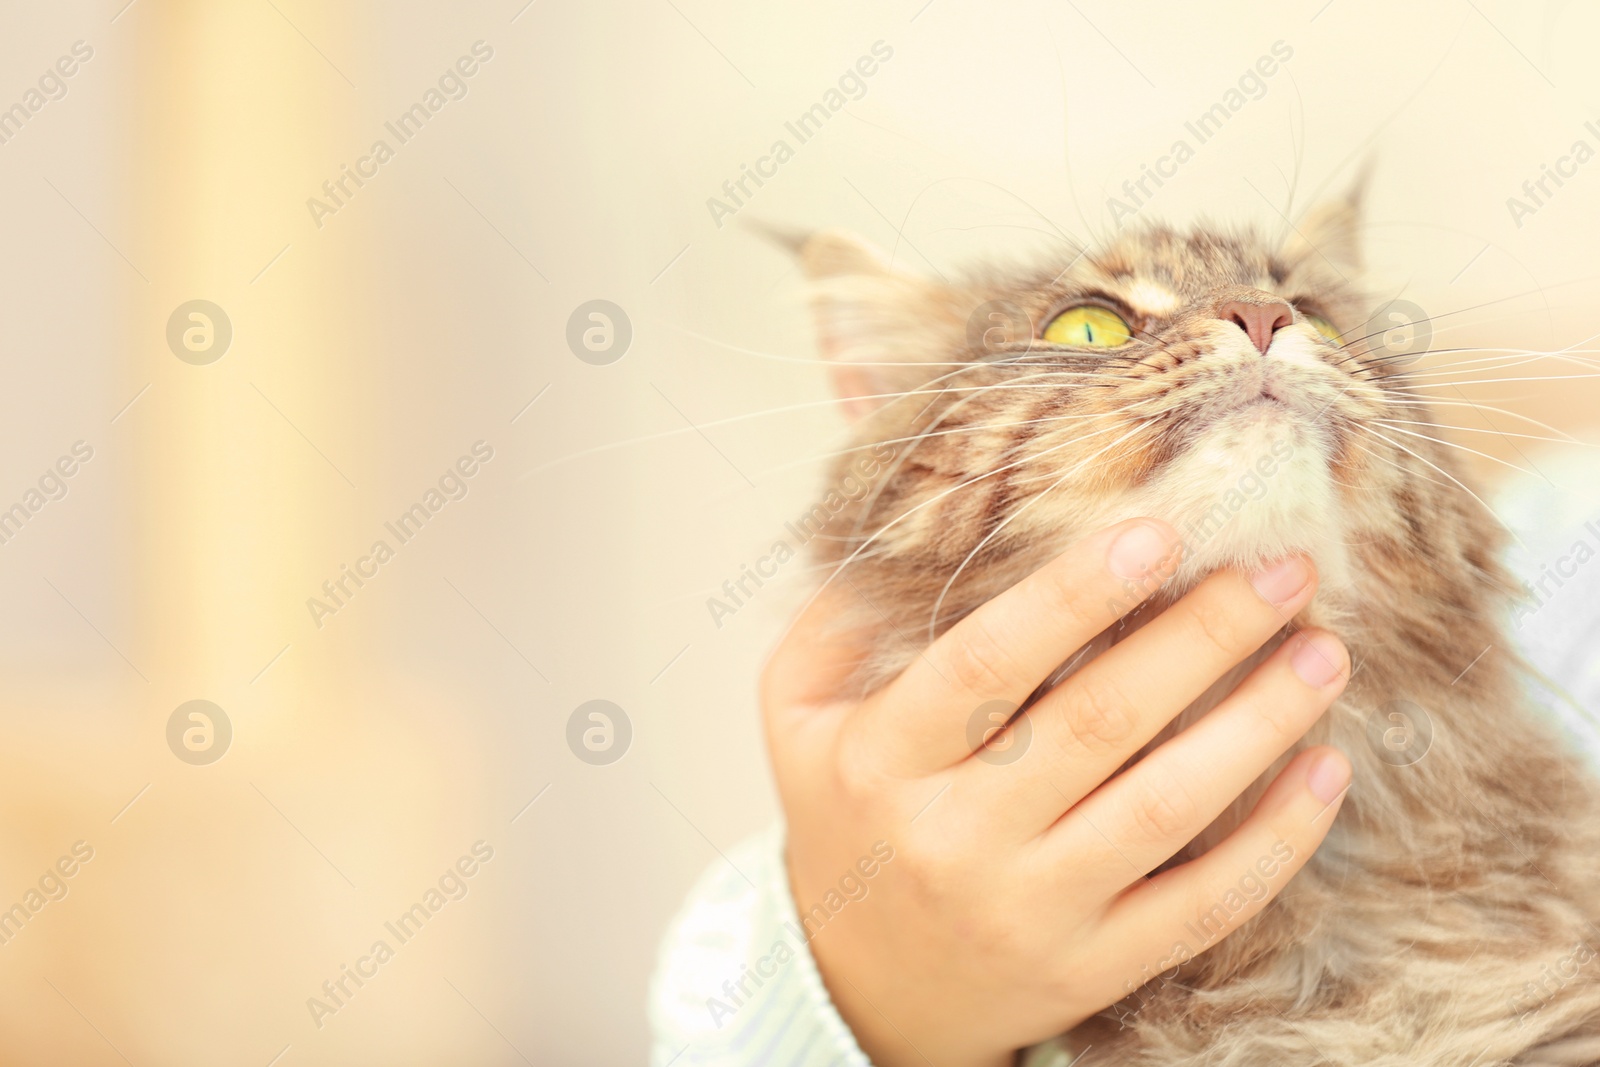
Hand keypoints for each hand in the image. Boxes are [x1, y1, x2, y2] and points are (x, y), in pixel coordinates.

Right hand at [763, 519, 1351, 1066]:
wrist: (854, 988)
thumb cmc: (843, 820)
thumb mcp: (795, 719)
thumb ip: (831, 622)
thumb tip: (896, 521)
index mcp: (882, 760)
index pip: (986, 665)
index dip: (1075, 596)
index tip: (1161, 531)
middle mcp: (954, 838)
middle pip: (1098, 723)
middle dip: (1203, 637)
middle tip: (1283, 570)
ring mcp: (1028, 911)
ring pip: (1164, 809)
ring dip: (1258, 724)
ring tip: (1323, 652)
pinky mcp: (1089, 968)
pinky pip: (1200, 907)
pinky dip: (1274, 841)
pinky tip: (1325, 770)